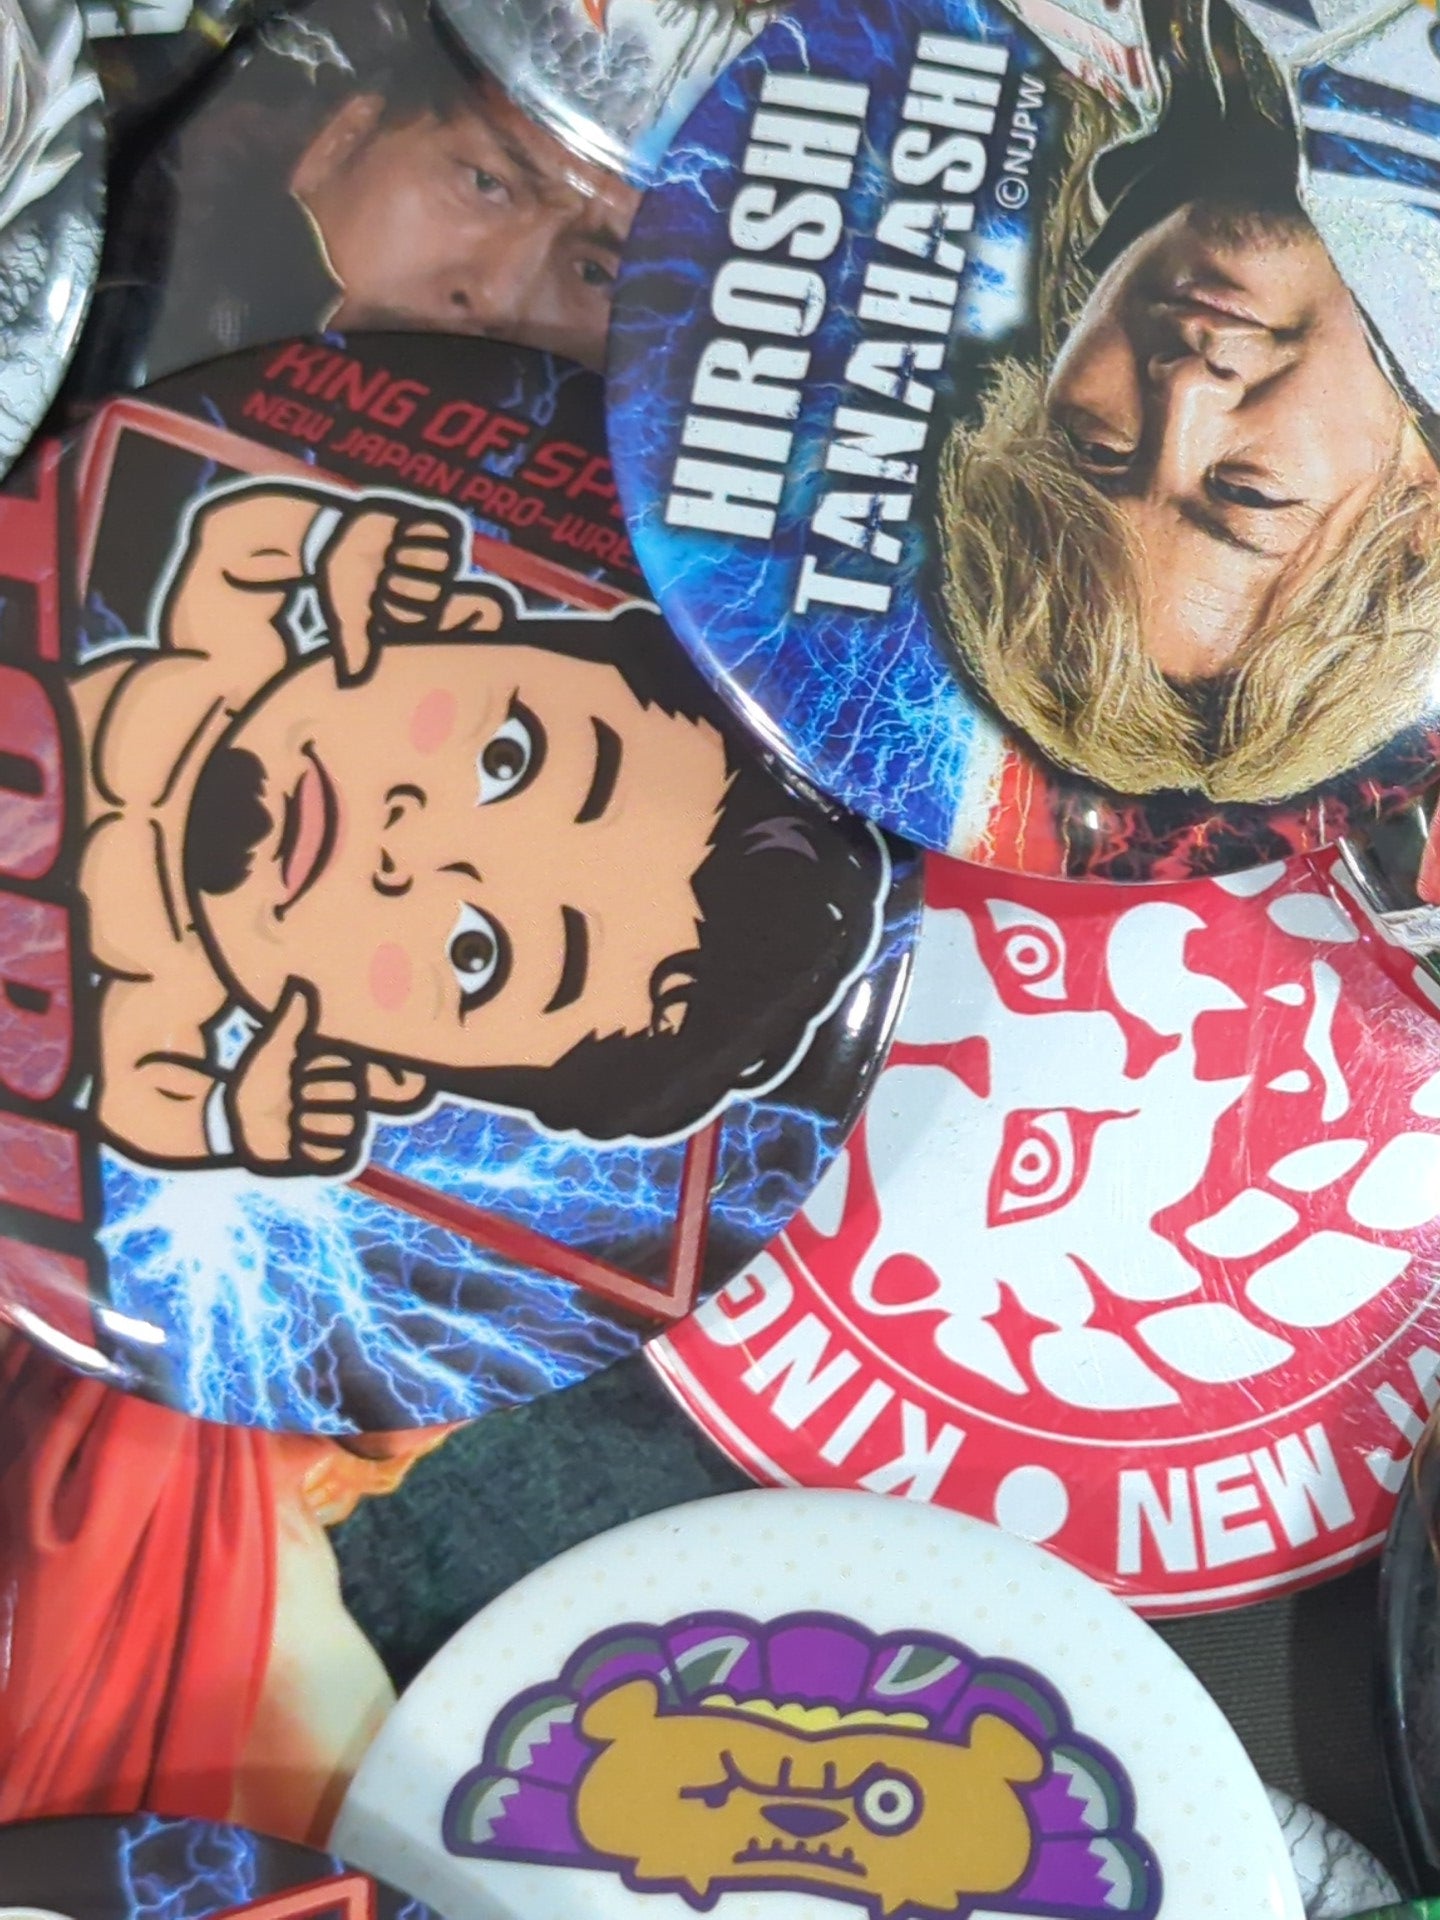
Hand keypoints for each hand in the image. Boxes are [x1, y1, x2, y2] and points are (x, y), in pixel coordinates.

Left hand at [227, 979, 365, 1175]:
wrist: (241, 1120)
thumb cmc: (260, 1079)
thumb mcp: (275, 1046)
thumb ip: (292, 1017)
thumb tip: (298, 983)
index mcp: (342, 1073)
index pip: (347, 1071)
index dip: (314, 1073)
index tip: (295, 1072)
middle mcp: (349, 1101)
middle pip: (349, 1100)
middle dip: (309, 1100)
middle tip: (291, 1099)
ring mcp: (343, 1129)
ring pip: (343, 1128)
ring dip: (307, 1125)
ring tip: (291, 1122)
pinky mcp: (334, 1156)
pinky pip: (336, 1154)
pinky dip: (309, 1150)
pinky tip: (294, 1142)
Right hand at [323, 503, 463, 682]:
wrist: (342, 534)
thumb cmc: (347, 577)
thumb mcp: (348, 614)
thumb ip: (354, 643)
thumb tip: (350, 676)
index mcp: (418, 610)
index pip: (428, 614)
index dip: (401, 603)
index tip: (379, 596)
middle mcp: (432, 586)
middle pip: (437, 589)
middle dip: (404, 578)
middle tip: (384, 570)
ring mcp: (437, 559)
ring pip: (443, 561)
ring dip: (409, 553)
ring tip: (391, 550)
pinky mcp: (437, 532)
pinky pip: (443, 534)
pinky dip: (417, 532)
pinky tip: (401, 533)